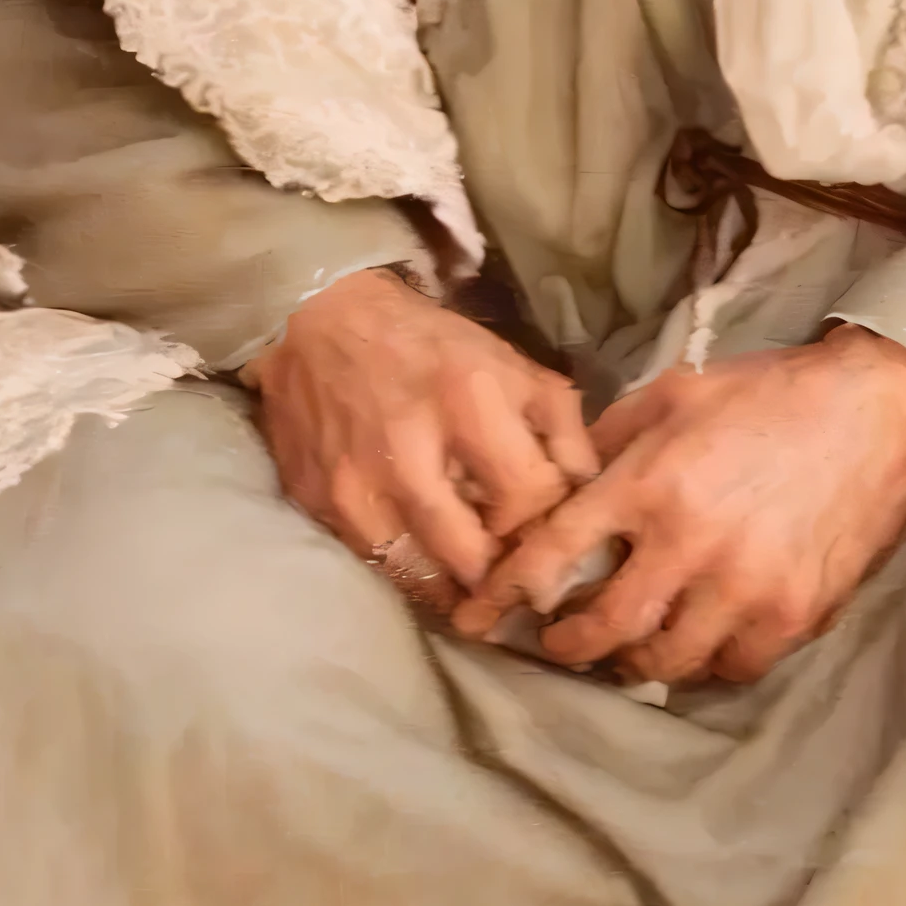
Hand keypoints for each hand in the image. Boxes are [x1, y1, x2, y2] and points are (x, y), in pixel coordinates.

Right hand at [241, 269, 599, 598]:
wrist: (317, 319)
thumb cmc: (427, 344)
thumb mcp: (509, 363)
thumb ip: (560, 426)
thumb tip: (588, 492)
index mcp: (467, 401)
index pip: (528, 499)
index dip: (547, 523)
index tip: (549, 530)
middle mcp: (405, 449)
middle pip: (473, 558)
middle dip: (501, 573)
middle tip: (515, 574)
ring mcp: (353, 483)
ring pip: (419, 577)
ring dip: (453, 586)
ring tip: (475, 583)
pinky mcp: (316, 501)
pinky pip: (373, 563)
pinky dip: (406, 568)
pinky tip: (425, 556)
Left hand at [453, 325, 905, 689]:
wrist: (876, 412)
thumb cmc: (766, 395)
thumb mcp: (671, 393)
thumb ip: (608, 440)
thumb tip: (557, 482)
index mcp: (648, 482)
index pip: (552, 553)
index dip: (503, 593)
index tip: (476, 618)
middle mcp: (689, 543)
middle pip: (602, 627)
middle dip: (565, 645)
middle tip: (553, 642)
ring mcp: (744, 588)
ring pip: (663, 660)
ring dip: (630, 661)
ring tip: (620, 647)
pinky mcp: (793, 616)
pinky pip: (727, 669)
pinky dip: (700, 666)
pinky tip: (691, 643)